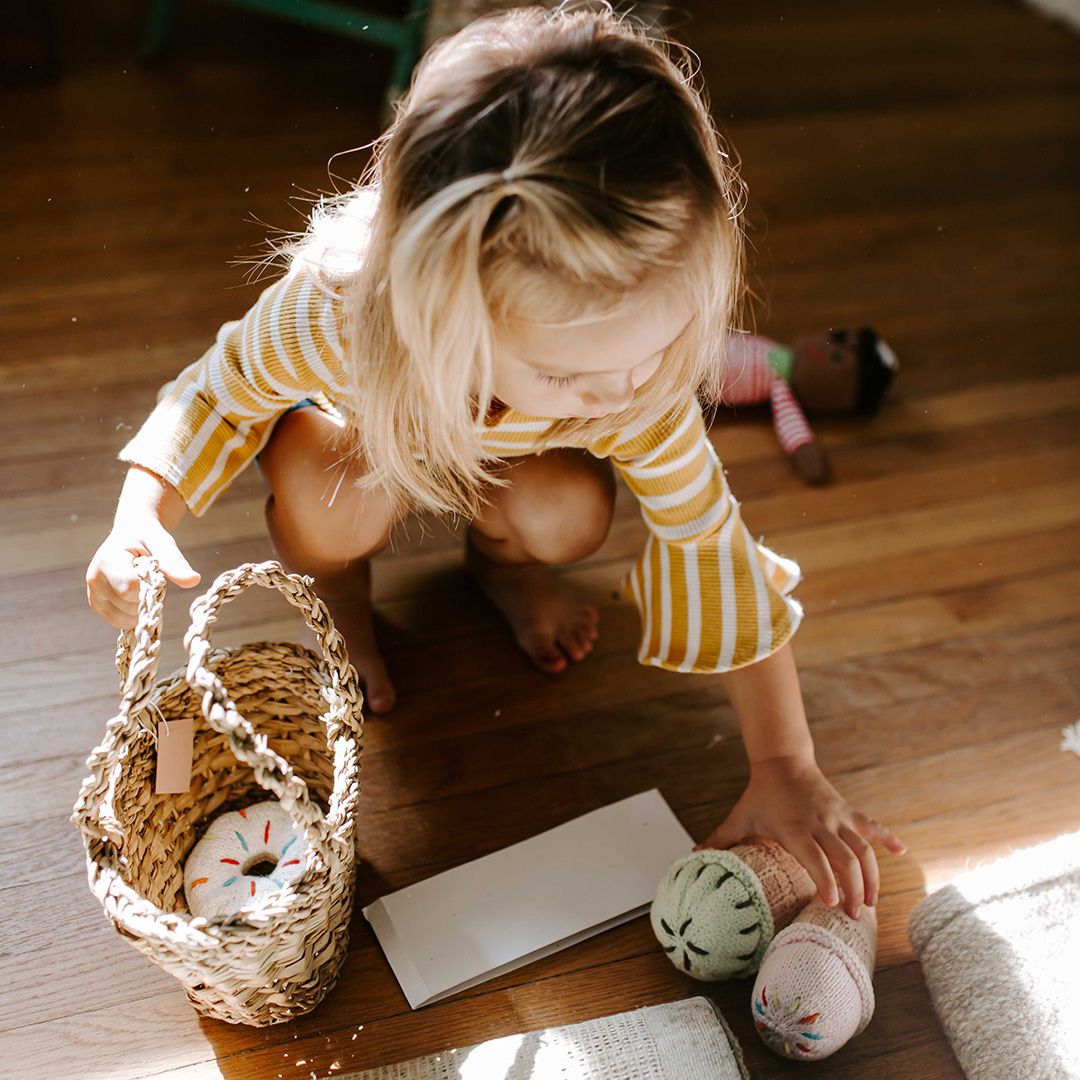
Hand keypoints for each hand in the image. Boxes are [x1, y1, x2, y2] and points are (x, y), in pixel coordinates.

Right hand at [85, 518, 199, 628]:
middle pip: (129, 606)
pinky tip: (137, 597)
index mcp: (108, 560)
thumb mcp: (162, 542)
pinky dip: (133, 615)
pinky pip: (119, 622)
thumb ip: (175, 562)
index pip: (130, 589)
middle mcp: (94, 578)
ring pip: (124, 618)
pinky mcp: (96, 604)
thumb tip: (194, 580)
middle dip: (148, 598)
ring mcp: (93, 593)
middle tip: (151, 578)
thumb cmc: (147, 536)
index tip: (159, 576)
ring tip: (142, 585)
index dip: (151, 589)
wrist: (129, 533)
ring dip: (141, 608)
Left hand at [693, 753, 905, 917]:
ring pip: (862, 847)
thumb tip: (690, 857)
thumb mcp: (739, 817)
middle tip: (855, 915)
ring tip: (872, 903)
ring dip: (872, 875)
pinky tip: (903, 851)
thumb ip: (718, 839)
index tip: (832, 902)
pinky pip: (872, 825)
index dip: (824, 878)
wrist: (783, 761)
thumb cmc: (759, 795)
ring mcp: (837, 815)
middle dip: (853, 888)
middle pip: (843, 858)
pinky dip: (888, 837)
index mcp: (793, 827)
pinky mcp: (848, 810)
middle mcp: (819, 822)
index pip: (813, 856)